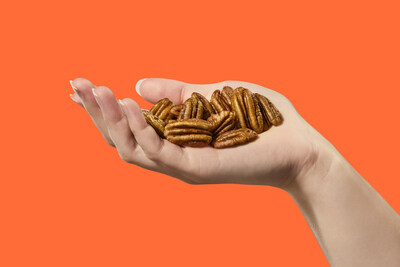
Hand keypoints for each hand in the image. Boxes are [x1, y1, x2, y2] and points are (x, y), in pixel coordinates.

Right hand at [70, 78, 326, 187]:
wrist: (298, 146)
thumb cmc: (259, 120)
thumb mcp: (210, 95)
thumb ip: (177, 92)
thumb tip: (140, 84)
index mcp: (175, 138)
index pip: (130, 126)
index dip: (102, 108)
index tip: (79, 86)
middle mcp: (173, 155)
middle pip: (122, 140)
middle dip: (97, 113)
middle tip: (77, 85)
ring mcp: (183, 165)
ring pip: (132, 149)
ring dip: (111, 120)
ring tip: (98, 92)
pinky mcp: (196, 168)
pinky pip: (158, 152)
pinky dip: (140, 130)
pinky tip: (129, 105)